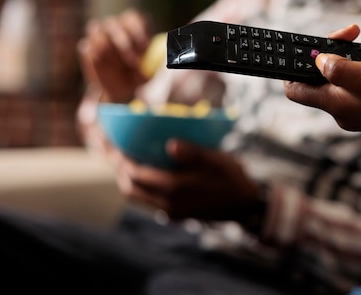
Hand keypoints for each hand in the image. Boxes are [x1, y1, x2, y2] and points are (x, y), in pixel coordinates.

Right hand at [77, 9, 151, 102]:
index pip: (133, 17)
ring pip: (98, 35)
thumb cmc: (141, 73)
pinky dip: (98, 59)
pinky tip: (108, 69)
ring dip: (111, 54)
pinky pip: (88, 48)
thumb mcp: (153, 65)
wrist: (123, 89)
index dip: (138, 31)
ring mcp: (98, 34)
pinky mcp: (86, 47)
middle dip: (125, 44)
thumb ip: (159, 55)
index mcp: (133, 24)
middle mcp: (115, 25)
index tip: (144, 47)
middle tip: (134, 62)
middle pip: (113, 24)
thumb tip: (170, 49)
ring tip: (121, 68)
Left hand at [114, 140, 260, 222]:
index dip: (123, 160)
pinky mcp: (176, 215)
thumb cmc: (231, 178)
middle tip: (118, 154)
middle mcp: (168, 203)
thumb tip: (170, 144)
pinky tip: (150, 175)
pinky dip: (142, 188)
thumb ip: (192, 152)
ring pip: (138, 198)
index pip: (137, 175)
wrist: (244, 205)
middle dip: (121, 171)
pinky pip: (149, 202)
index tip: (117, 146)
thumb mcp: (216, 160)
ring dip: (130, 181)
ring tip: (130, 163)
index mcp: (175, 187)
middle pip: (131, 189)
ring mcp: (171, 212)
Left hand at [284, 25, 360, 192]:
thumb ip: (344, 70)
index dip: (299, 63)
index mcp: (338, 104)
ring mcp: (359, 107)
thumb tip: (319, 61)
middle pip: (324, 72)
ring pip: (349, 69)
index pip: (296, 88)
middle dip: (343, 48)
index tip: (320, 44)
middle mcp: (343, 108)